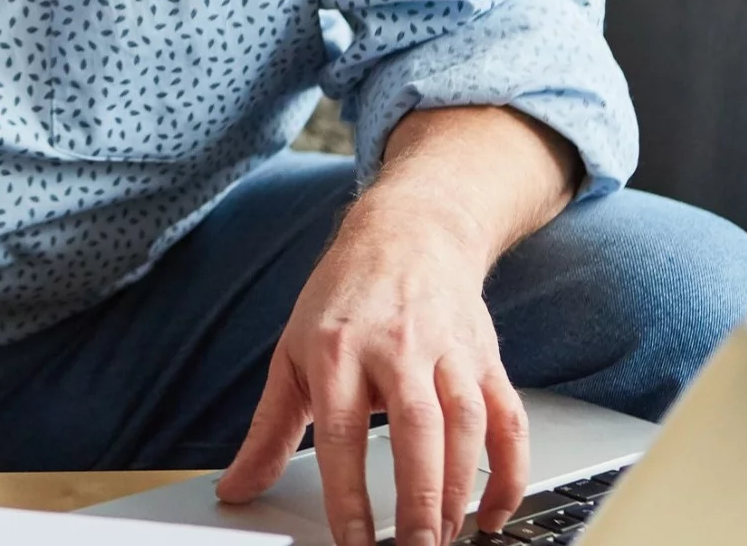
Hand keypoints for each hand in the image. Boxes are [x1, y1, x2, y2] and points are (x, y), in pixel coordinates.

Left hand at [216, 189, 531, 545]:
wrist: (409, 231)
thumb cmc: (346, 295)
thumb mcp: (292, 351)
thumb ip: (267, 429)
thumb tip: (236, 488)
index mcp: (338, 349)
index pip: (341, 433)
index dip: (348, 494)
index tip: (351, 543)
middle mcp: (396, 347)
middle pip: (416, 428)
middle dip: (420, 498)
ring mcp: (447, 351)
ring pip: (466, 424)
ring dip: (461, 488)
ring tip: (446, 536)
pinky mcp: (486, 357)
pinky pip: (508, 418)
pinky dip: (510, 468)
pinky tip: (494, 509)